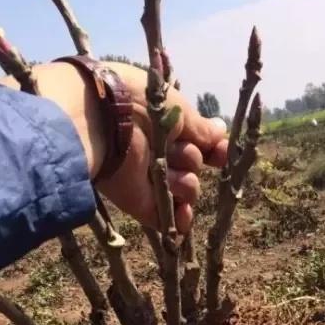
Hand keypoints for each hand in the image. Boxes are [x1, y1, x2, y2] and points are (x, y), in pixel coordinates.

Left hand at [3, 62, 226, 234]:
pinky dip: (179, 220)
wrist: (101, 123)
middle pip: (194, 164)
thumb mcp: (178, 110)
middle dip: (192, 158)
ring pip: (187, 189)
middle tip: (175, 149)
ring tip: (172, 175)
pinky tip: (184, 215)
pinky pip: (168, 218)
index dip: (214, 148)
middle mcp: (157, 151)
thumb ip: (201, 128)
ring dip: (186, 184)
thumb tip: (223, 131)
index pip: (198, 141)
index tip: (222, 152)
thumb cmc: (138, 104)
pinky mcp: (140, 203)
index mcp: (164, 123)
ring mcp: (149, 179)